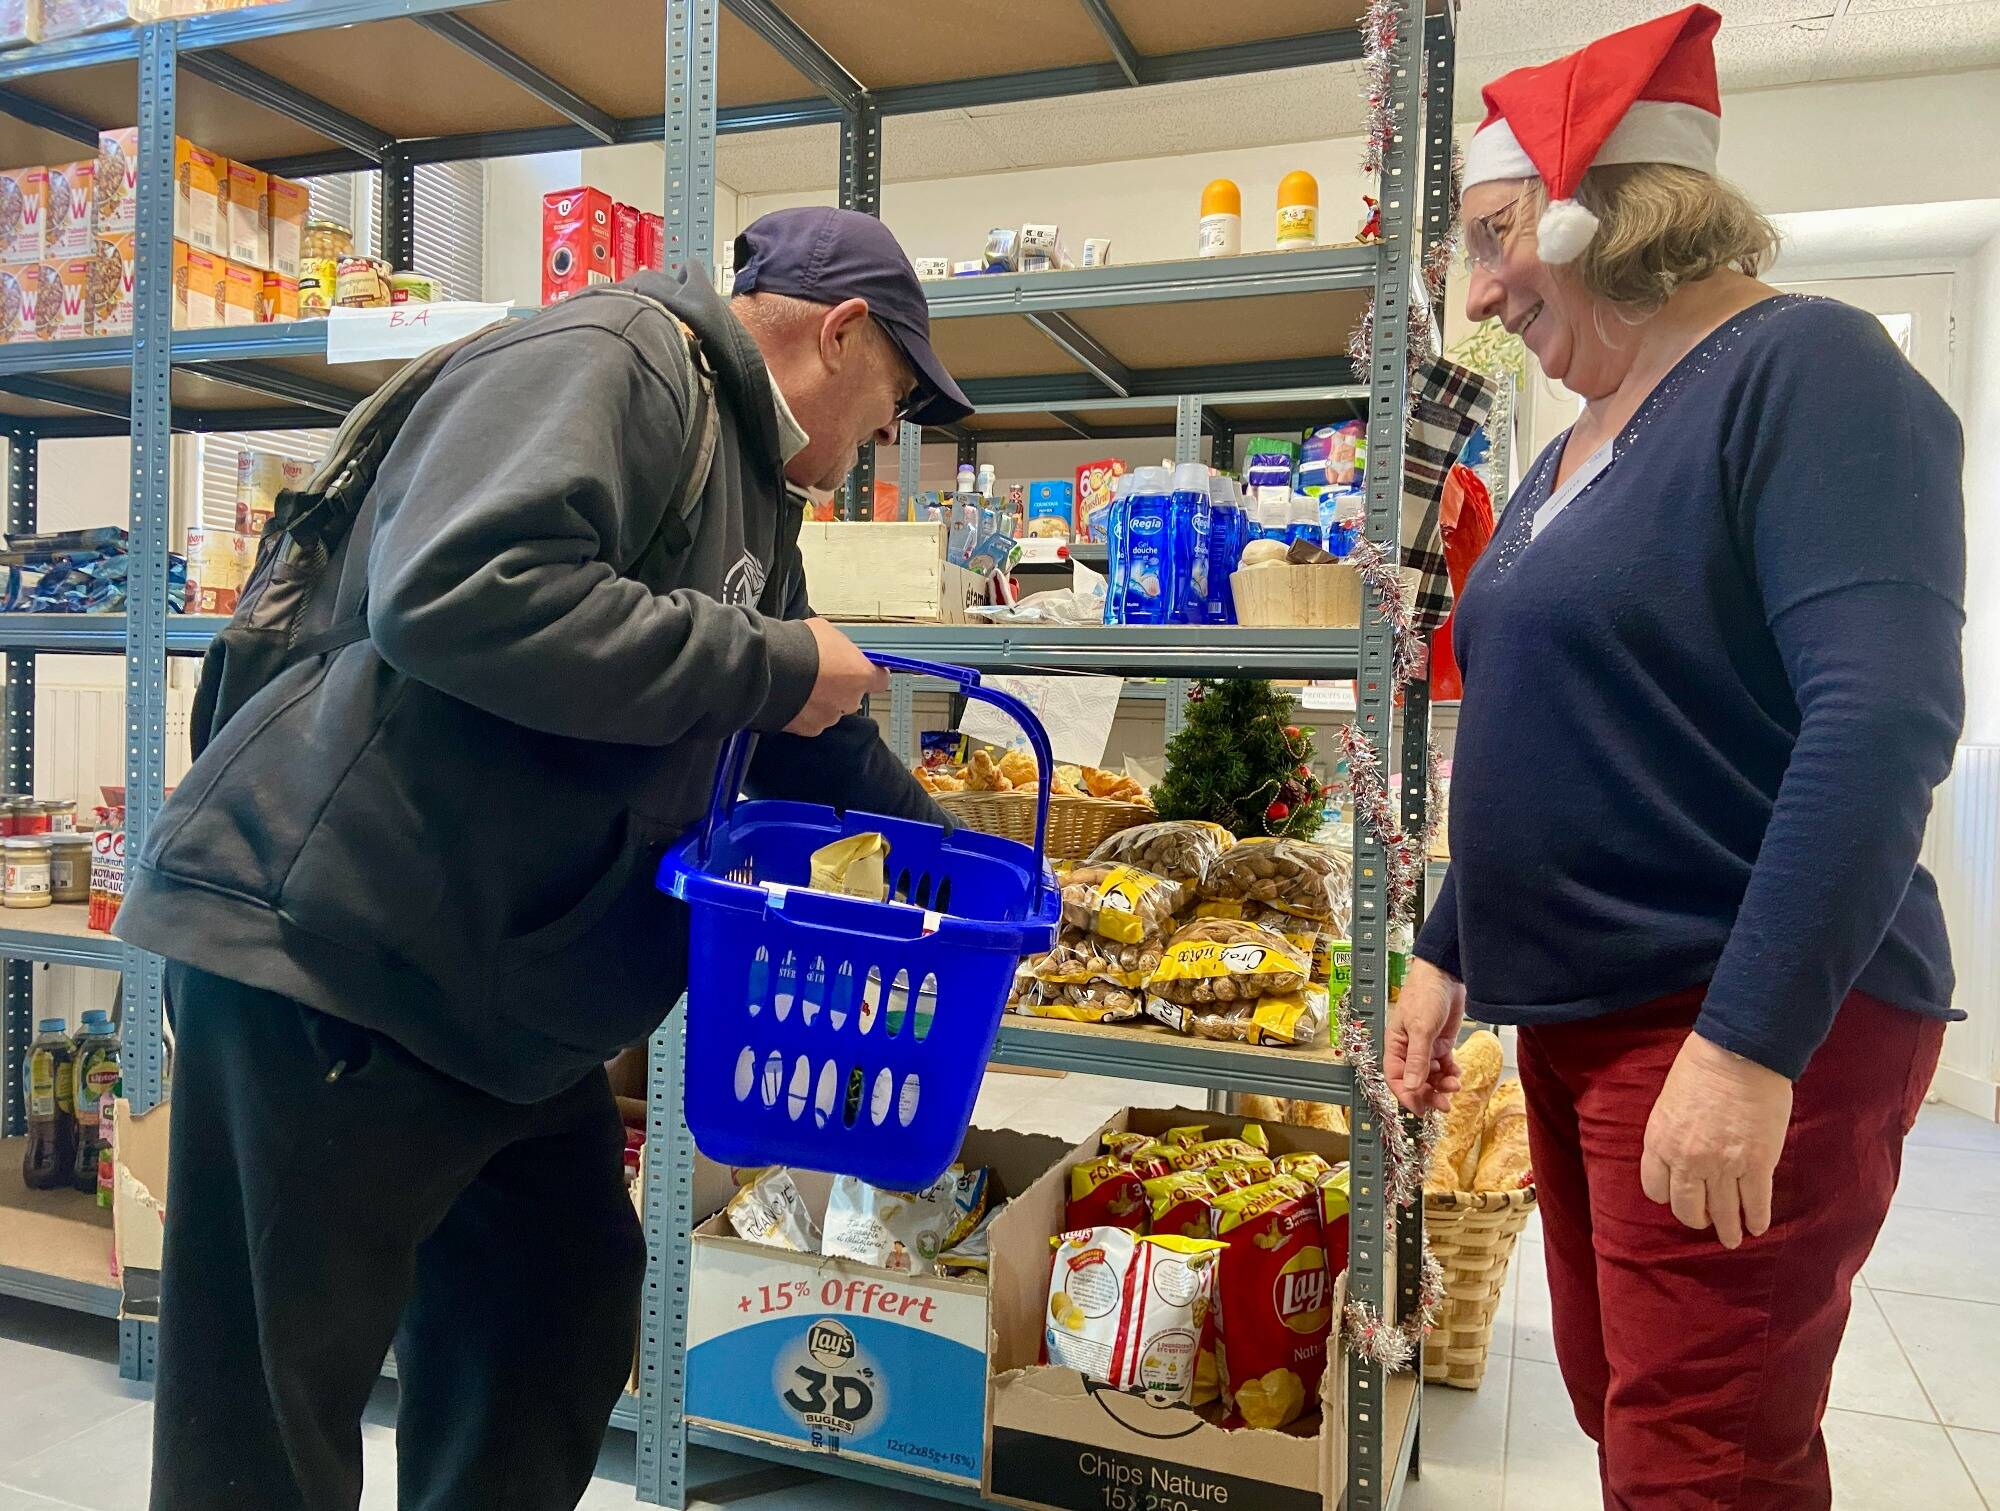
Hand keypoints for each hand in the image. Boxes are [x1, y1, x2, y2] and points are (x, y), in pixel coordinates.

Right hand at [783, 618, 888, 736]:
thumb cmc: (799, 645)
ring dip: (819, 701)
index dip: (872, 675)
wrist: (769, 667)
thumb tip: (834, 650)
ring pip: (829, 711)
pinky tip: (790, 698)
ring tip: (800, 686)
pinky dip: (802, 713)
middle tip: (820, 675)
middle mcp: (849, 700)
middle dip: (839, 688)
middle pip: (852, 697)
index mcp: (861, 675)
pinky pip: (809, 721)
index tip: (865, 670)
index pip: (880, 680)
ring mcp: (828, 717)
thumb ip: (837, 647)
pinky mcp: (807, 729)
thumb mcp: (825, 632)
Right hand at [1387, 958, 1465, 1114]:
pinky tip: (1458, 1072)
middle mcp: (1409, 1049)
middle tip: (1444, 1105)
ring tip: (1455, 1085)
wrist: (1446, 974)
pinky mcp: (1442, 1043)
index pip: (1395, 1078)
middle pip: (1415, 1081)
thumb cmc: (1425, 994)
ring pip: (1432, 1076)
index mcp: (1395, 1045)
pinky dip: (1451, 1072)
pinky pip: (1444, 1066)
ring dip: (1443, 1084)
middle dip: (1429, 1094)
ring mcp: (1427, 1047)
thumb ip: (1417, 1060)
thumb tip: (1413, 1088)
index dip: (1406, 1096)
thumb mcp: (1421, 1029)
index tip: (1420, 1110)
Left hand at [1641, 1032, 1791, 1248]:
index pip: (1655, 1188)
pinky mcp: (1756, 1164)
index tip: (1678, 1198)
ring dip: (1728, 1228)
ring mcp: (1722, 1166)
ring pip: (1723, 1211)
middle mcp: (1686, 1160)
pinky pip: (1755, 1202)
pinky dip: (1756, 1218)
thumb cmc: (1701, 1069)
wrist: (1738, 1054)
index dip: (1668, 1196)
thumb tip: (1682, 1155)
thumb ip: (1672, 1134)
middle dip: (1697, 1218)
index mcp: (1660, 1141)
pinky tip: (1758, 1227)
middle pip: (1687, 1207)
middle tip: (1706, 1222)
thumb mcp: (1669, 1103)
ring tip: (1733, 1237)